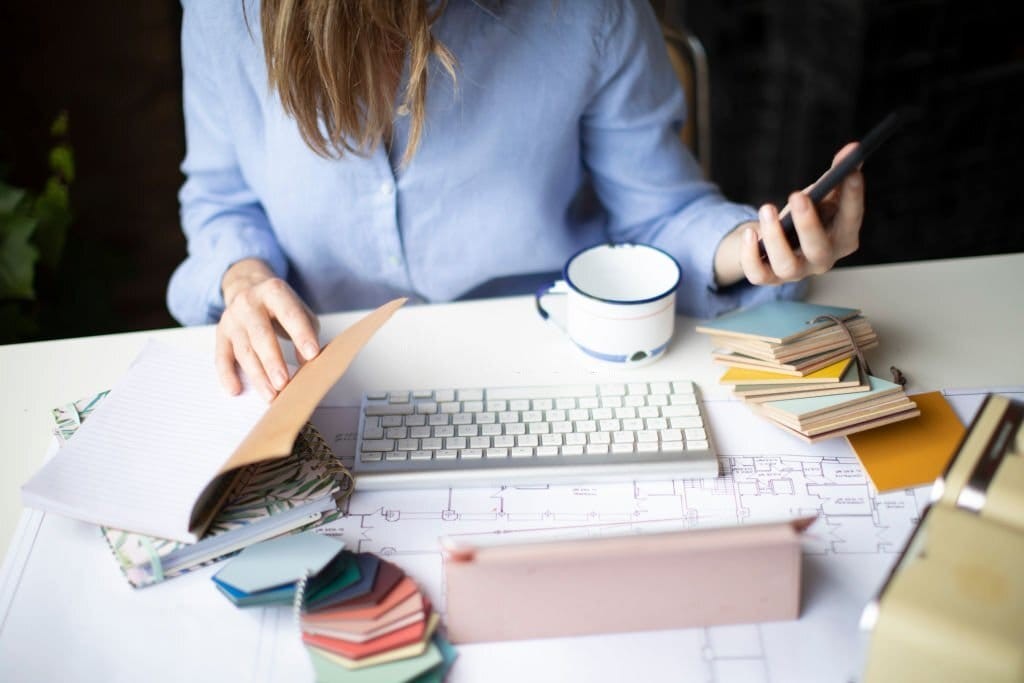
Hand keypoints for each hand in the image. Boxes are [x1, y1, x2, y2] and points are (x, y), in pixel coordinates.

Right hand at [216, 258, 320, 400]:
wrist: (248, 288)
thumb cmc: (280, 306)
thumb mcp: (299, 310)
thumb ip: (307, 332)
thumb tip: (306, 362)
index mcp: (274, 292)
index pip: (290, 314)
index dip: (301, 335)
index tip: (312, 355)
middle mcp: (249, 303)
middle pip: (261, 335)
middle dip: (273, 361)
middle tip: (284, 383)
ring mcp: (232, 319)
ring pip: (243, 350)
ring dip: (257, 375)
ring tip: (270, 395)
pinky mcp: (221, 333)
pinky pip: (222, 357)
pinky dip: (227, 375)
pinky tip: (236, 389)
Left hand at [714, 142, 863, 286]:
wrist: (778, 243)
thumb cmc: (806, 216)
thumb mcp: (822, 195)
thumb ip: (836, 174)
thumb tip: (851, 149)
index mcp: (843, 238)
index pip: (852, 219)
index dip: (853, 197)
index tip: (851, 172)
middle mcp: (822, 260)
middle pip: (819, 249)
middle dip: (808, 223)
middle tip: (797, 195)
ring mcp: (796, 272)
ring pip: (787, 264)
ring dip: (775, 237)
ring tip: (767, 208)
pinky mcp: (770, 278)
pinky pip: (758, 275)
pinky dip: (750, 255)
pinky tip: (750, 232)